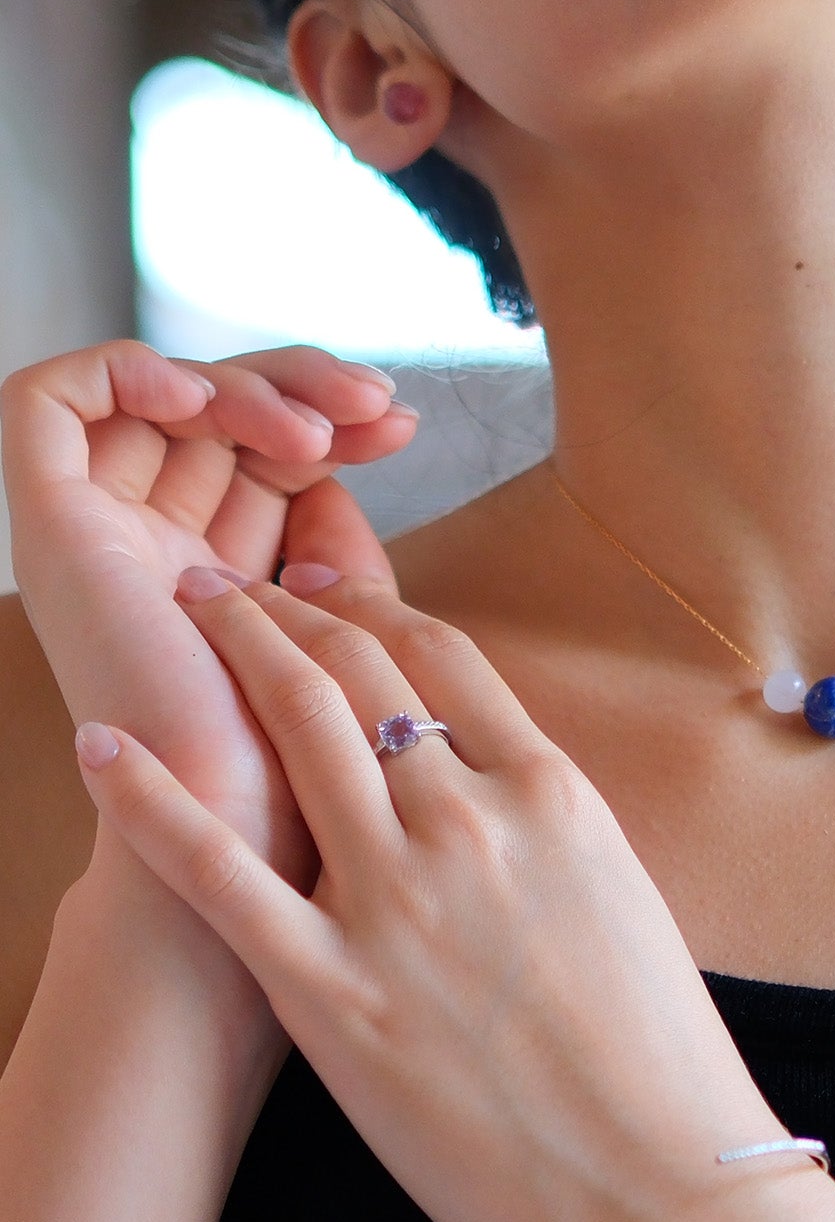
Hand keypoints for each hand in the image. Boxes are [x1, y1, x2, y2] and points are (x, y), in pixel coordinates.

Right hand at [0, 341, 415, 884]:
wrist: (246, 847)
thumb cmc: (311, 784)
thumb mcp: (347, 654)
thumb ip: (347, 573)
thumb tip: (344, 483)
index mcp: (223, 587)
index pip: (267, 459)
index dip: (331, 426)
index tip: (399, 425)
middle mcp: (155, 557)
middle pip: (215, 420)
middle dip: (303, 394)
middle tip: (374, 407)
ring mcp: (101, 543)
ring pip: (154, 401)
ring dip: (244, 386)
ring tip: (317, 427)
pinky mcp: (48, 531)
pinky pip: (52, 403)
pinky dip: (129, 374)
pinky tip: (206, 403)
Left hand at [68, 566, 798, 1221]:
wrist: (662, 1193)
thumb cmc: (663, 1066)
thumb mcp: (624, 902)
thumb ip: (548, 828)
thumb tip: (488, 783)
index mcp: (555, 800)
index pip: (442, 658)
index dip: (369, 607)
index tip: (326, 591)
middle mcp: (471, 826)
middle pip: (357, 674)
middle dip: (284, 609)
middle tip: (232, 582)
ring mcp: (395, 905)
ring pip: (294, 732)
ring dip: (230, 652)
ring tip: (184, 610)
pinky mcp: (330, 993)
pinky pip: (218, 874)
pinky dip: (151, 800)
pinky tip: (102, 745)